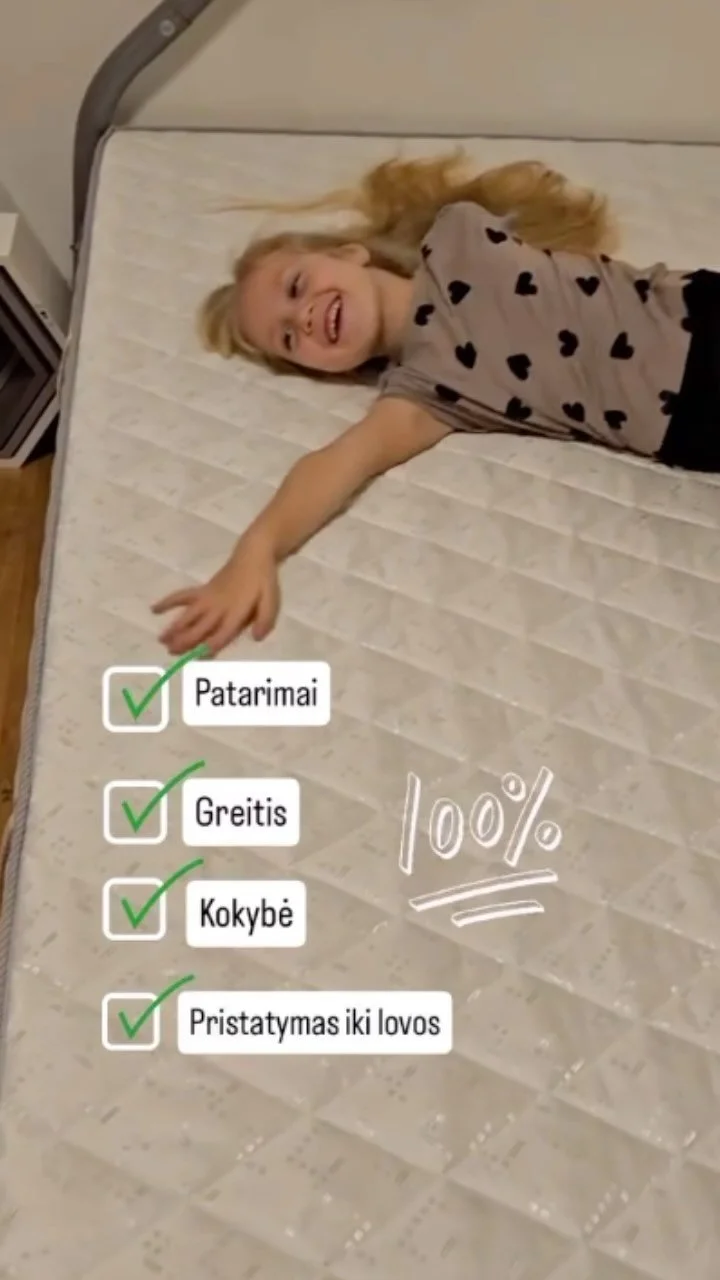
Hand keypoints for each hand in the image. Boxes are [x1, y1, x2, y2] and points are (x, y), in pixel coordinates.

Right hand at [152, 542, 279, 655]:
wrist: (252, 556)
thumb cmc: (263, 582)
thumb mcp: (272, 601)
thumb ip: (266, 619)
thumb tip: (256, 638)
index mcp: (236, 612)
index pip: (221, 634)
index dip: (210, 647)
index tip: (198, 658)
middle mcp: (219, 607)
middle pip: (200, 627)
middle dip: (186, 641)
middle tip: (171, 652)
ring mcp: (208, 598)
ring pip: (188, 615)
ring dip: (175, 627)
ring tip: (161, 640)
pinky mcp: (202, 590)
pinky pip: (183, 596)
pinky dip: (168, 601)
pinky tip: (154, 609)